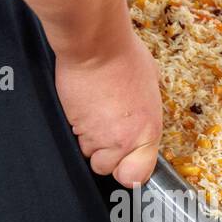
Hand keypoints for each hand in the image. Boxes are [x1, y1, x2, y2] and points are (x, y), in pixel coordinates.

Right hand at [54, 32, 162, 185]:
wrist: (95, 45)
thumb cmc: (124, 57)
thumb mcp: (150, 86)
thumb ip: (145, 110)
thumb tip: (141, 113)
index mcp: (148, 132)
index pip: (137, 175)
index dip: (128, 171)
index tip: (125, 163)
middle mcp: (124, 140)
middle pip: (106, 168)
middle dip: (103, 155)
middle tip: (103, 133)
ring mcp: (97, 135)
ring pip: (86, 154)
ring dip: (87, 140)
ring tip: (91, 115)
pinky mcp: (73, 125)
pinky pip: (71, 138)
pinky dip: (74, 128)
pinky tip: (81, 108)